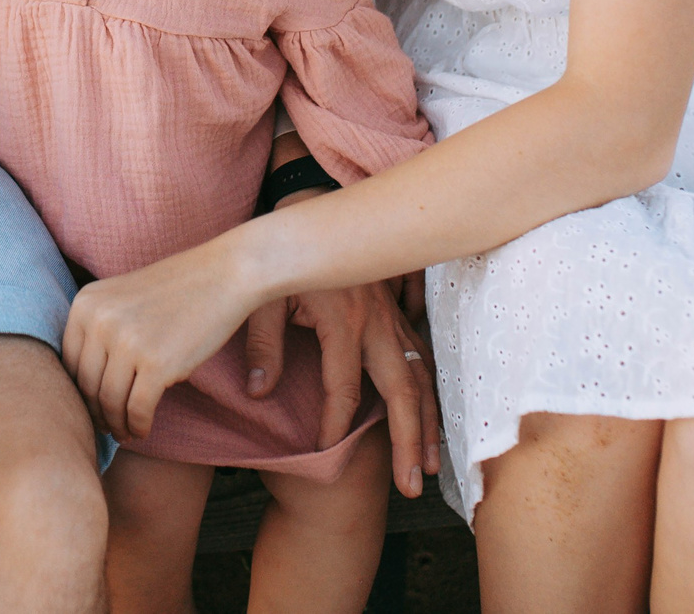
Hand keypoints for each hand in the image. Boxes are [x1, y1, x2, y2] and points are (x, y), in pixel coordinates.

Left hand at [62, 238, 258, 441]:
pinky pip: (137, 409)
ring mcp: (127, 342)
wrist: (223, 275)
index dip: (78, 391)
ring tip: (125, 431)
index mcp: (85, 303)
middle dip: (96, 413)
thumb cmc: (175, 290)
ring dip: (117, 424)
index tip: (91, 407)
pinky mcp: (156, 364)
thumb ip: (97, 329)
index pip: (69, 362)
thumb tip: (81, 386)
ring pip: (110, 401)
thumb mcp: (120, 298)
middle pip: (86, 385)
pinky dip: (138, 426)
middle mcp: (99, 321)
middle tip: (106, 427)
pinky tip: (143, 429)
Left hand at [244, 274, 438, 497]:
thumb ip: (263, 343)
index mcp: (343, 319)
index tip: (326, 452)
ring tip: (430, 465)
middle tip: (410, 485)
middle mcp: (376, 322)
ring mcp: (393, 316)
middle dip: (409, 440)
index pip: (345, 386)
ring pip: (422, 376)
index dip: (335, 423)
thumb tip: (260, 391)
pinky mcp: (398, 312)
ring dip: (428, 421)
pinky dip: (432, 390)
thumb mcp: (265, 295)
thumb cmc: (283, 253)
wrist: (311, 207)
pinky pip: (423, 355)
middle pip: (401, 390)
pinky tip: (432, 417)